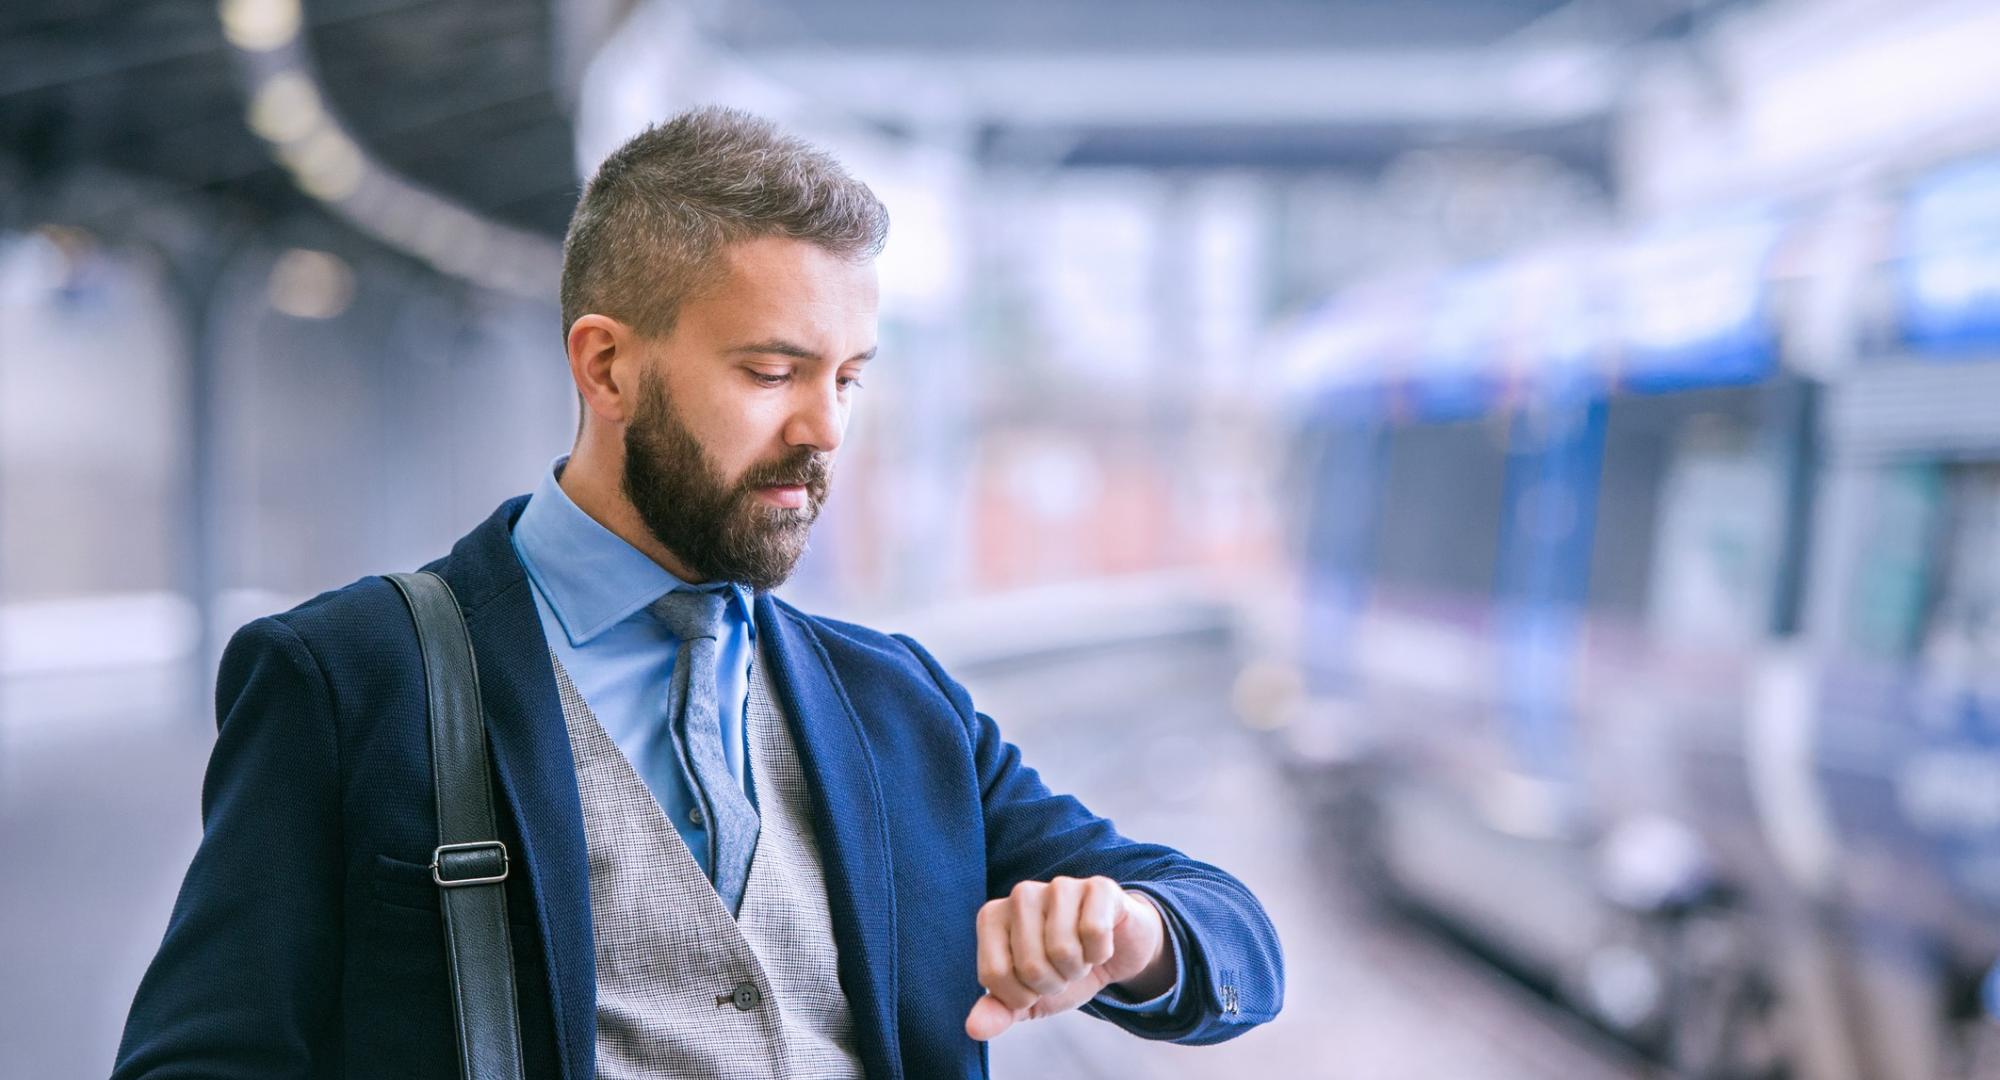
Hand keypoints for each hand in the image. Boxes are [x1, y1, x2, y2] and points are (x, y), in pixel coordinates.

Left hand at [964, 875, 1169, 1041]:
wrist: (1113, 953)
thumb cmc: (1061, 971)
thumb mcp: (1028, 999)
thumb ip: (998, 1011)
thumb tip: (975, 1028)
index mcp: (992, 917)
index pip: (994, 975)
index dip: (1022, 995)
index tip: (1034, 984)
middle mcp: (1021, 895)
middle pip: (1030, 966)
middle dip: (1053, 983)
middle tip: (1062, 970)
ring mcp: (1059, 886)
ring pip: (1062, 950)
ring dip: (1077, 969)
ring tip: (1080, 957)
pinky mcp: (1098, 887)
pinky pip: (1094, 932)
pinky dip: (1101, 952)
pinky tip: (1099, 943)